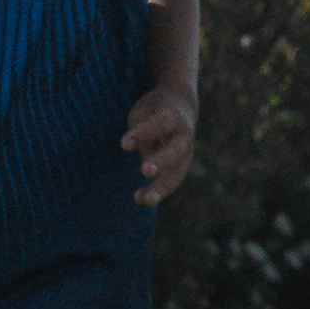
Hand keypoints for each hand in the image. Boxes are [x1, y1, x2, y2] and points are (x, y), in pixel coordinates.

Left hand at [121, 82, 196, 205]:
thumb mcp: (144, 112)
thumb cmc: (155, 110)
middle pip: (176, 150)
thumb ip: (139, 130)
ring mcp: (185, 154)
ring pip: (177, 173)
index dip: (143, 133)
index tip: (124, 144)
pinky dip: (155, 191)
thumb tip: (129, 147)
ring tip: (146, 200)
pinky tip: (138, 199)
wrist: (182, 108)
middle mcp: (184, 136)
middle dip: (161, 161)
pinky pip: (169, 182)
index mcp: (175, 116)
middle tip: (145, 171)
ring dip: (161, 187)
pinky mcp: (180, 168)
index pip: (160, 124)